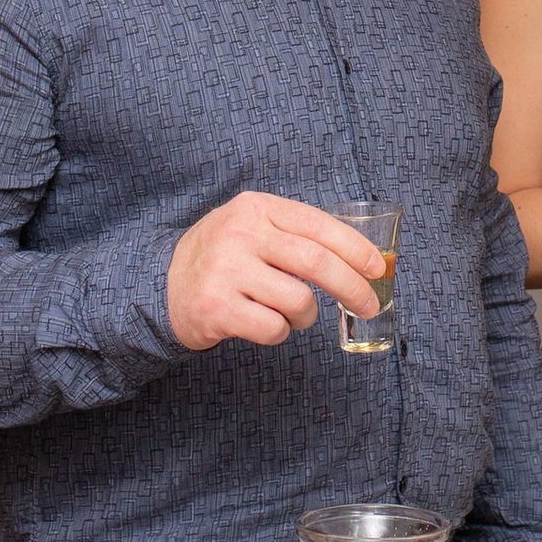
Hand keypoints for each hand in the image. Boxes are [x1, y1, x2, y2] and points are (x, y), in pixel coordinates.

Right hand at [166, 192, 386, 350]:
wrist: (164, 281)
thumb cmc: (225, 256)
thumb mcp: (253, 226)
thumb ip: (296, 234)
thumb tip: (361, 260)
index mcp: (256, 208)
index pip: (319, 225)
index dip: (355, 249)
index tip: (377, 268)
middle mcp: (240, 234)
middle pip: (316, 263)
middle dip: (352, 287)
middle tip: (367, 305)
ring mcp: (226, 271)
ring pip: (298, 301)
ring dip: (307, 317)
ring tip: (293, 314)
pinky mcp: (216, 308)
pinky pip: (274, 328)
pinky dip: (281, 332)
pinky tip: (266, 323)